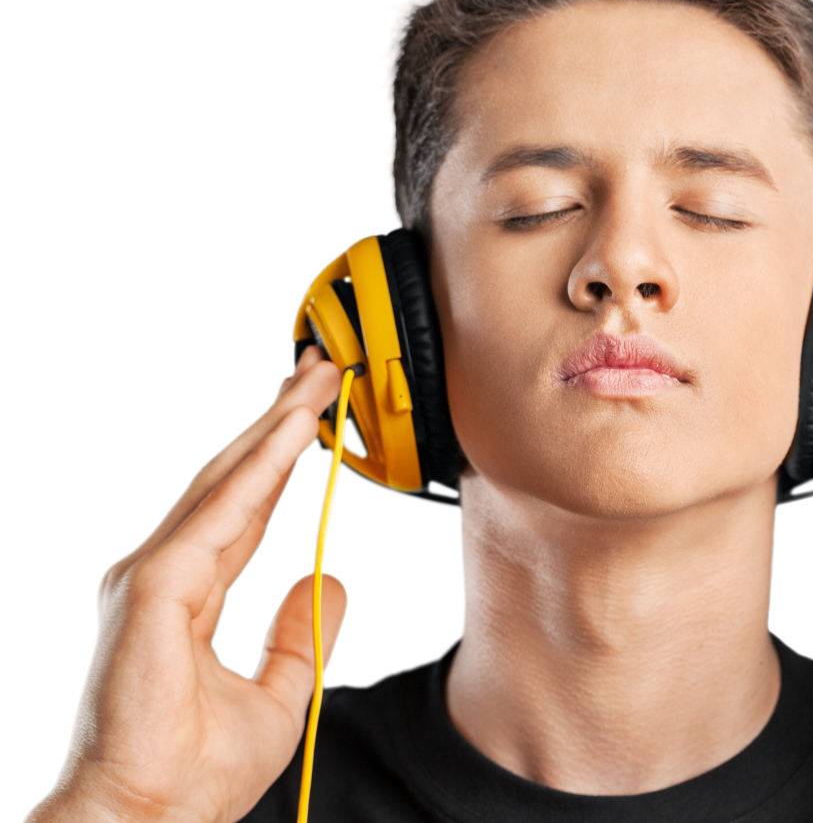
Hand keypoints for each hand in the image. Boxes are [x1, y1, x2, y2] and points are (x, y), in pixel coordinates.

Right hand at [28, 347, 345, 822]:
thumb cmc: (191, 774)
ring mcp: (154, 575)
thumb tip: (329, 582)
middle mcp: (164, 574)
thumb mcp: (277, 697)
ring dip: (275, 427)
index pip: (245, 510)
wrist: (145, 820)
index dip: (281, 461)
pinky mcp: (156, 586)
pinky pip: (223, 513)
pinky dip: (261, 467)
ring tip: (318, 380)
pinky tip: (295, 431)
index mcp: (187, 595)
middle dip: (280, 423)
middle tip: (322, 372)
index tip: (316, 419)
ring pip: (227, 481)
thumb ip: (299, 637)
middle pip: (233, 480)